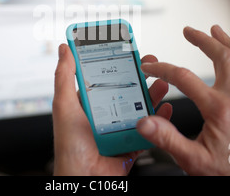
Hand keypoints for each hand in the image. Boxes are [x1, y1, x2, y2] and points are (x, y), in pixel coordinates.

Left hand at [52, 44, 172, 175]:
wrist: (84, 178)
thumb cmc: (70, 146)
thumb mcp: (64, 105)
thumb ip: (65, 77)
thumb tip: (64, 49)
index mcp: (89, 103)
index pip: (105, 76)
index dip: (118, 63)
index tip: (129, 50)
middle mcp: (106, 113)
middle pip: (128, 89)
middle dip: (141, 76)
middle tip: (151, 64)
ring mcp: (120, 128)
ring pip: (141, 107)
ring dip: (153, 94)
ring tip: (162, 84)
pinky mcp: (132, 143)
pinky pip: (149, 129)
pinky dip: (160, 119)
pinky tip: (165, 110)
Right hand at [136, 25, 229, 174]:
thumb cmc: (229, 173)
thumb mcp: (192, 160)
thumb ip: (167, 139)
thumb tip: (146, 122)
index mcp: (218, 108)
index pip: (184, 77)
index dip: (163, 69)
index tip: (150, 67)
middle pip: (222, 57)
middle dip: (204, 40)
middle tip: (190, 32)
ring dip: (228, 43)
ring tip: (217, 31)